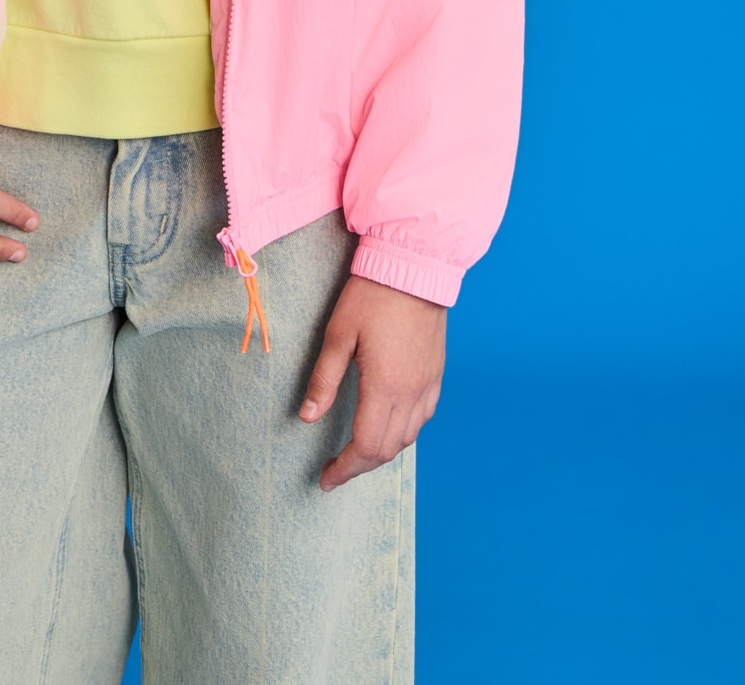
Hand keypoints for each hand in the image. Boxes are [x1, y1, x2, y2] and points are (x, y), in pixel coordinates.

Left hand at [299, 272, 445, 490]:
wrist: (415, 267)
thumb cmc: (372, 296)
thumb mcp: (339, 334)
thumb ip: (324, 379)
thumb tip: (307, 417)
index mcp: (385, 386)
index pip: (366, 445)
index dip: (345, 468)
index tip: (326, 478)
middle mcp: (411, 393)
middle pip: (387, 449)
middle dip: (360, 465)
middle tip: (336, 469)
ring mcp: (428, 384)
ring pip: (408, 437)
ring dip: (382, 452)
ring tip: (357, 452)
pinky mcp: (436, 373)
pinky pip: (424, 418)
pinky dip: (404, 432)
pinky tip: (390, 426)